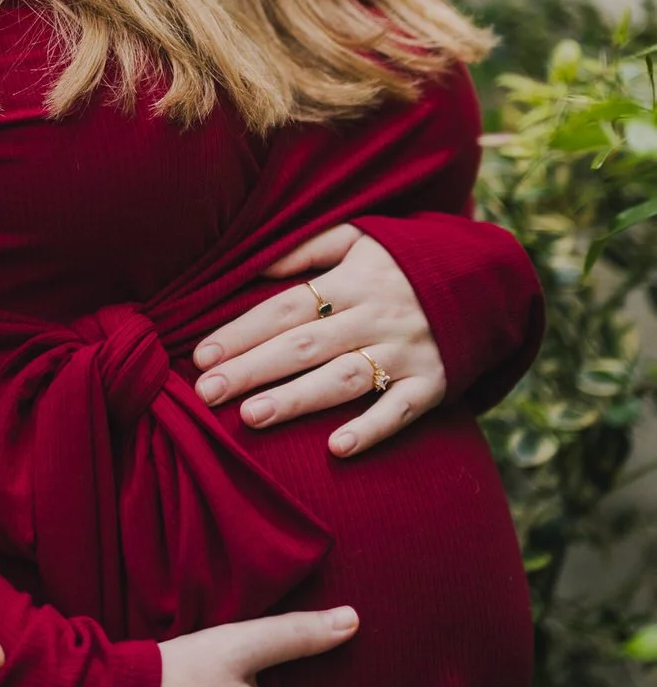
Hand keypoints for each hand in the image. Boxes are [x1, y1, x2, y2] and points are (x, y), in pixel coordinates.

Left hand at [192, 225, 445, 457]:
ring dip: (296, 399)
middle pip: (304, 344)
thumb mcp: (360, 238)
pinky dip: (371, 429)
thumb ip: (309, 248)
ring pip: (343, 379)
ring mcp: (406, 351)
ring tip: (250, 418)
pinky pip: (401, 410)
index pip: (285, 306)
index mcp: (352, 279)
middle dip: (252, 369)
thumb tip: (258, 267)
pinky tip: (337, 449)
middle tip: (206, 392)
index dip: (242, 330)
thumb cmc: (403, 261)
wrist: (486, 279)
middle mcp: (375, 315)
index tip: (201, 354)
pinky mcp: (434, 384)